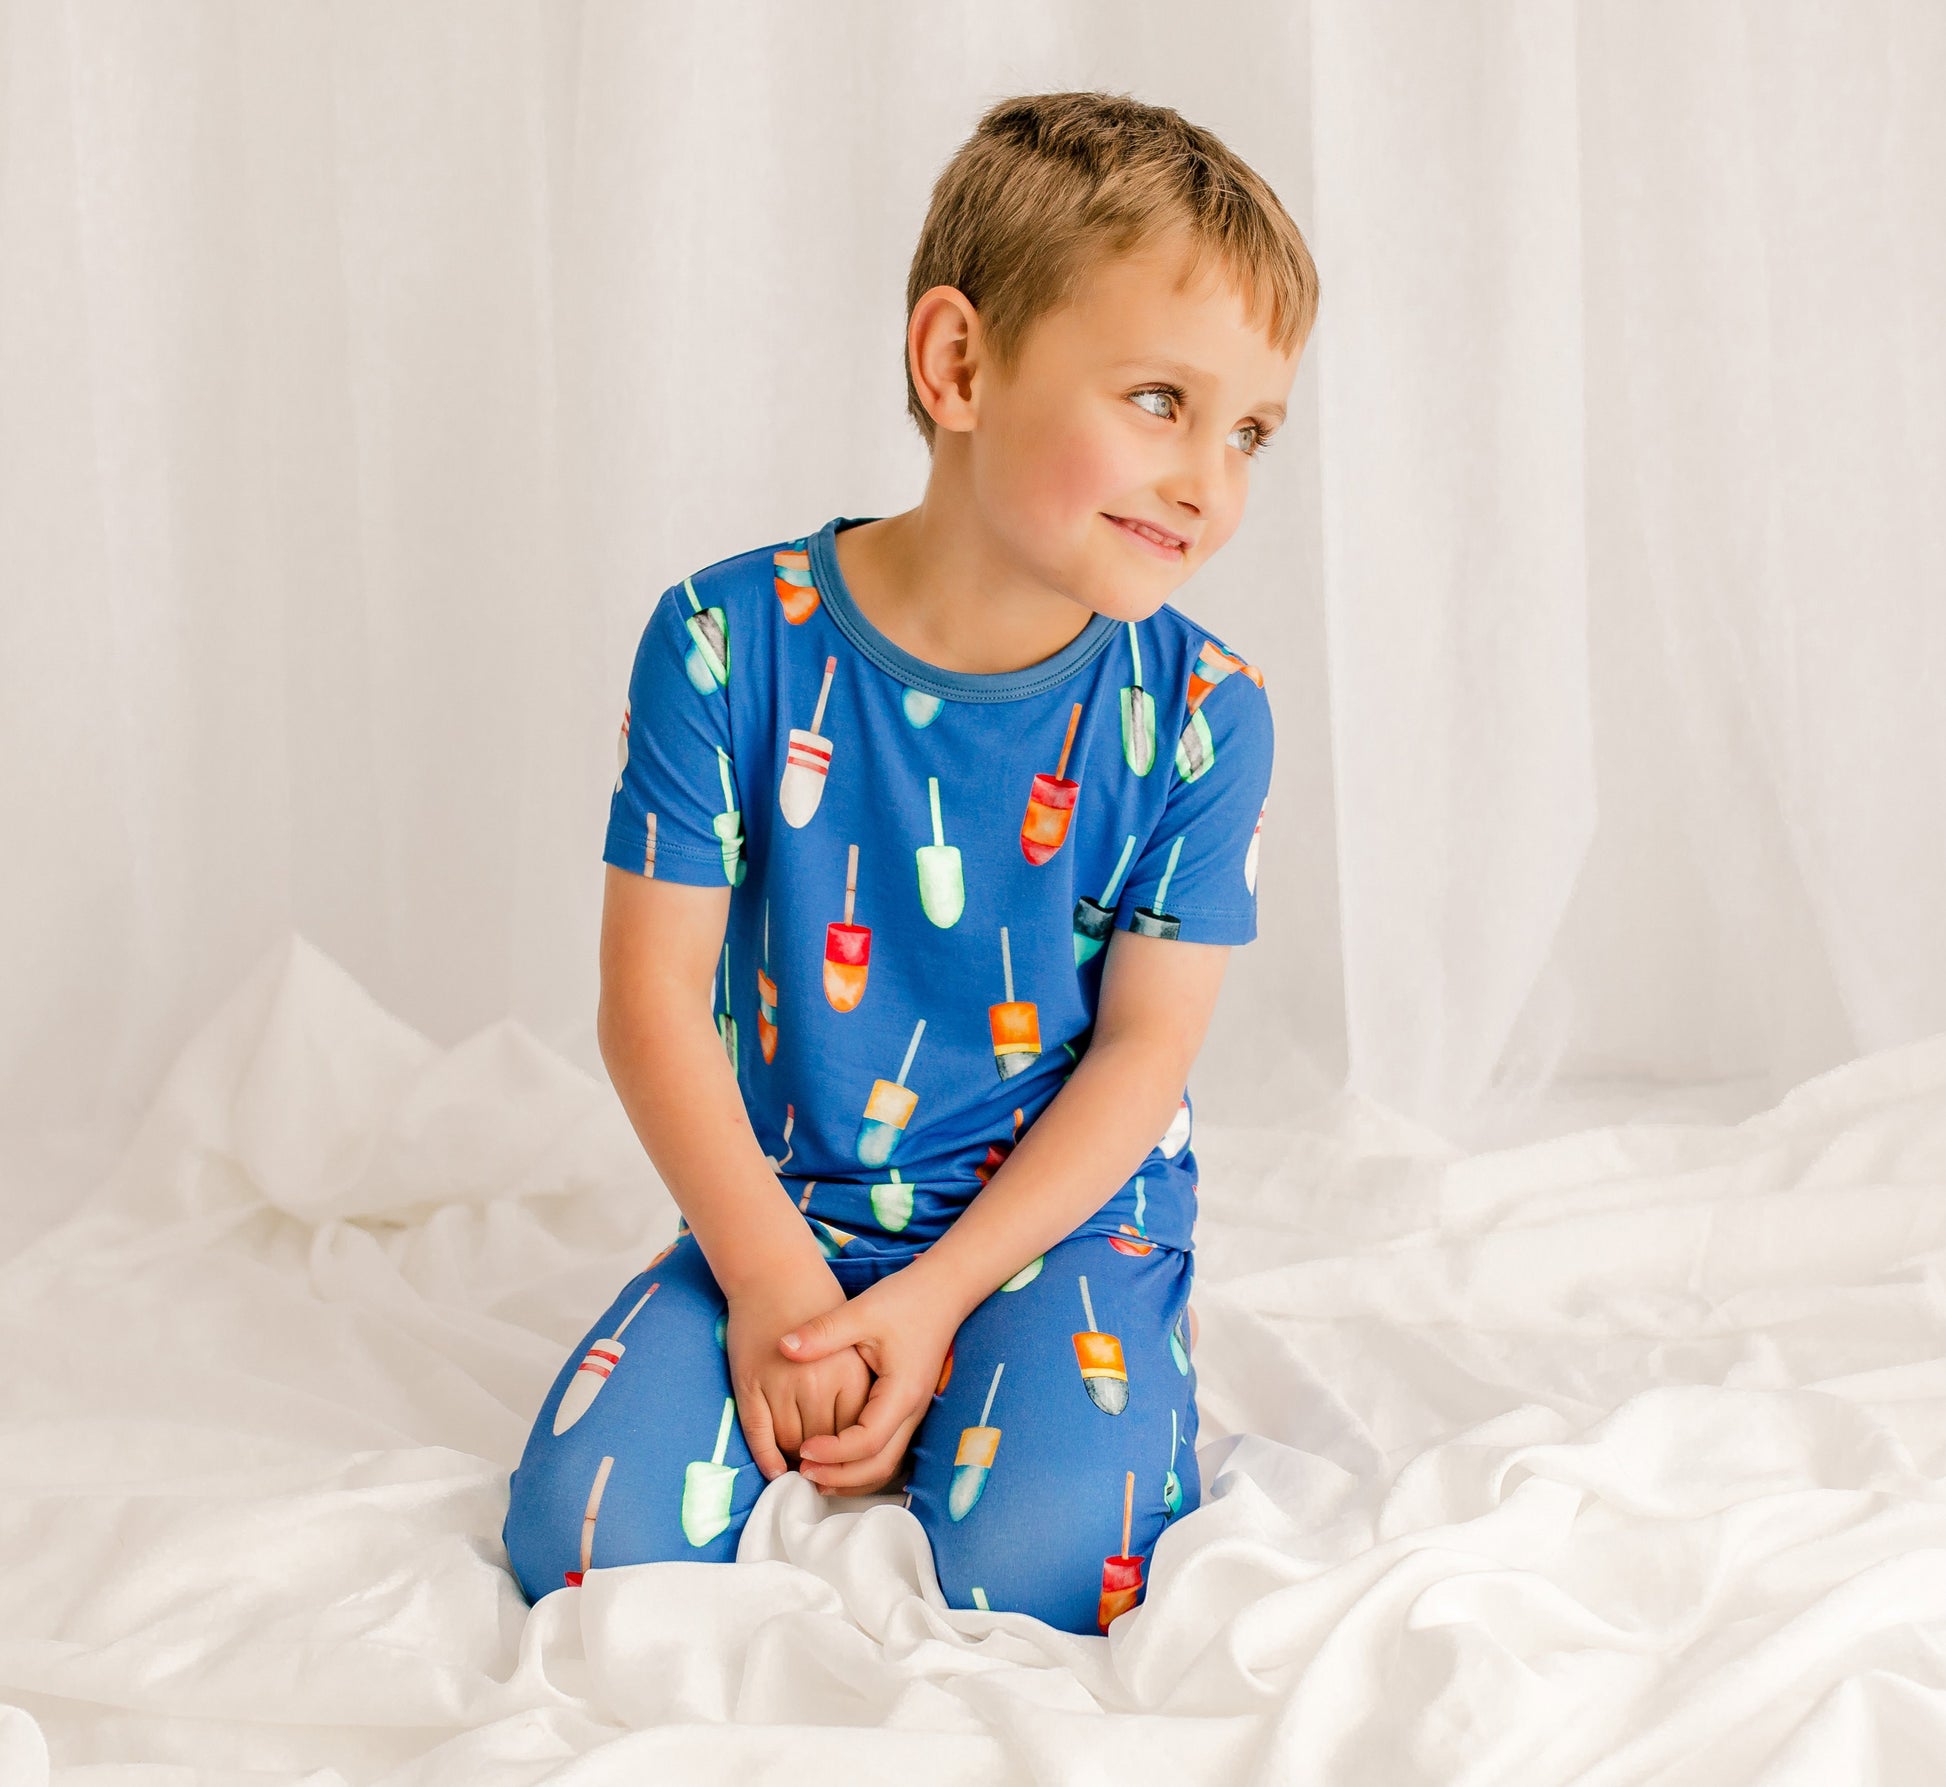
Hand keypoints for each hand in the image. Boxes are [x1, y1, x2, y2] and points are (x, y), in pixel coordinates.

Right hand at [724, 1263, 873, 1482]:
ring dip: (795, 1458)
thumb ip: (861, 1386)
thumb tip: (868, 1435)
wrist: (775, 1273)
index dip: (851, 1450)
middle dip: (825, 1460)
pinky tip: (774, 1468)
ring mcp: (781, 1385)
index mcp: (850, 1373)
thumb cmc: (819, 1303)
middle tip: (825, 1469)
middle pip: (823, 1441)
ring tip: (801, 1464)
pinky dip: (766, 1456)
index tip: (848, 1458)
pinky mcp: (750, 1385)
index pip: (855, 1432)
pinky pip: (759, 1434)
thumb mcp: (855, 1340)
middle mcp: (817, 1383)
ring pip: (790, 1442)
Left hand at [781, 1259, 962, 1494]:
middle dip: (840, 1476)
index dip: (834, 1452)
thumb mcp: (860, 1311)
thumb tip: (783, 1347)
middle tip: (802, 1471)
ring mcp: (912, 1412)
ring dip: (851, 1475)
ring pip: (886, 1464)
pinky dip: (861, 1462)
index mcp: (901, 1392)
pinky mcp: (907, 1407)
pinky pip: (887, 1449)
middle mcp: (911, 1410)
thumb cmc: (904, 1299)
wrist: (943, 1290)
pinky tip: (834, 1456)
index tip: (802, 1448)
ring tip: (814, 1473)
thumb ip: (822, 1332)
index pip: (868, 1442)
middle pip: (880, 1466)